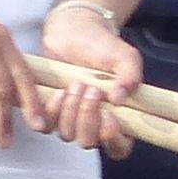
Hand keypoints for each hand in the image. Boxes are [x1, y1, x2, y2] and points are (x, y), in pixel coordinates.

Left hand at [35, 14, 137, 157]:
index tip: (109, 115)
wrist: (74, 30)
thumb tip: (120, 98)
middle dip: (88, 119)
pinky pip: (46, 126)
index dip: (113, 140)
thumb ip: (131, 75)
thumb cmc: (103, 46)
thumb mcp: (125, 57)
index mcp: (118, 117)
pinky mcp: (50, 112)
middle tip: (92, 90)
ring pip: (67, 135)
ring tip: (77, 84)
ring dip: (72, 111)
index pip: (119, 148)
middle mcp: (94, 124)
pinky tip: (60, 91)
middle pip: (89, 143)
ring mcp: (70, 119)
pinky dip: (52, 111)